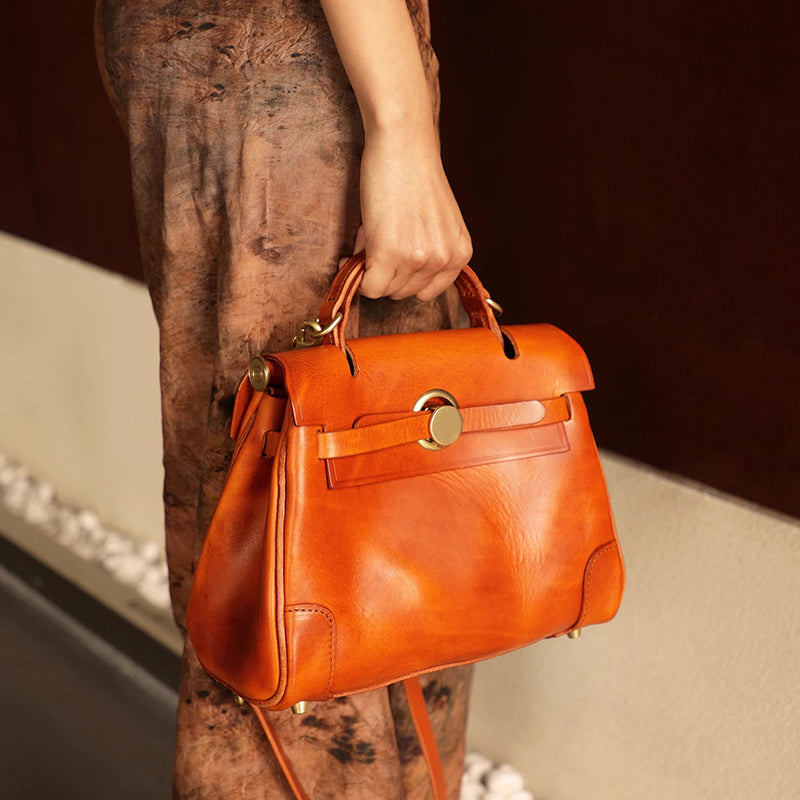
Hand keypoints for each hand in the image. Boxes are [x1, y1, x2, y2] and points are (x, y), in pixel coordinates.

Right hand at [354, 126, 471, 301]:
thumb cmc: (416, 175)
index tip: (393, 264)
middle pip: (404, 293)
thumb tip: (397, 280)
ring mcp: (417, 258)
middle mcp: (443, 260)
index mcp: (460, 253)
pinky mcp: (388, 253)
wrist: (404, 143)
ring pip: (384, 290)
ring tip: (371, 234)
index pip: (427, 292)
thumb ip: (431, 252)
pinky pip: (368, 287)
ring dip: (370, 266)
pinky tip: (352, 251)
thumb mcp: (440, 222)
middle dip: (387, 271)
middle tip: (379, 239)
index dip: (405, 279)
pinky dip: (354, 273)